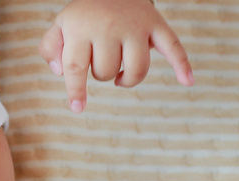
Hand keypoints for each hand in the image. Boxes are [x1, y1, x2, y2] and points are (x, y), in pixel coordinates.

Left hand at [39, 0, 192, 113]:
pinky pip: (173, 47)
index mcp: (82, 28)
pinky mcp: (156, 25)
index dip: (76, 90)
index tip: (78, 108)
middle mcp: (109, 26)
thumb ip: (50, 49)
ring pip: (136, 69)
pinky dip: (182, 64)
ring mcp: (136, 26)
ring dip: (127, 79)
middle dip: (100, 75)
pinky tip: (187, 81)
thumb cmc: (84, 15)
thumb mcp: (60, 25)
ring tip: (119, 76)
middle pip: (106, 71)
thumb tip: (62, 73)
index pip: (76, 66)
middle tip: (100, 63)